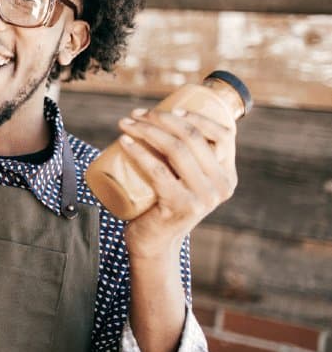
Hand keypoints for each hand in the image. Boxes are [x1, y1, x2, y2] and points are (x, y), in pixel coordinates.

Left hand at [119, 108, 237, 259]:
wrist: (155, 243)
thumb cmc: (164, 203)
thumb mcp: (186, 180)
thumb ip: (188, 158)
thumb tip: (165, 115)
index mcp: (227, 175)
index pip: (224, 134)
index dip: (197, 115)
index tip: (170, 108)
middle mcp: (222, 185)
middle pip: (193, 137)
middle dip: (162, 118)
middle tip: (136, 114)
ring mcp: (203, 197)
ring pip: (176, 149)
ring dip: (146, 130)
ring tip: (125, 123)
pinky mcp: (180, 205)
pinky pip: (158, 170)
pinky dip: (138, 152)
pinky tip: (124, 141)